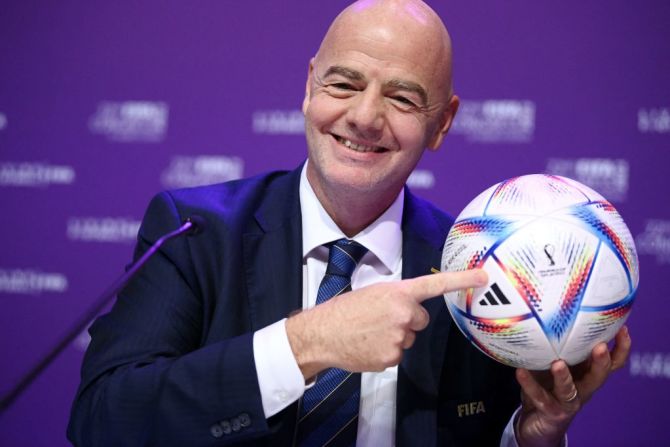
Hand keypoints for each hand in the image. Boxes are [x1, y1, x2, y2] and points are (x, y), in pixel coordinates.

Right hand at [285, 269, 486, 379]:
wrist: (322, 334)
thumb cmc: (344, 310)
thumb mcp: (372, 293)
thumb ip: (396, 298)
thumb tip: (410, 308)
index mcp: (398, 293)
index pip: (435, 284)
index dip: (461, 280)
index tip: (484, 277)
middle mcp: (403, 314)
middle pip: (420, 320)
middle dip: (406, 320)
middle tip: (380, 320)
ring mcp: (399, 338)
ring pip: (408, 338)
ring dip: (394, 336)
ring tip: (369, 332)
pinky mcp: (392, 358)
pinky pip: (397, 354)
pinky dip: (384, 351)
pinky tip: (367, 345)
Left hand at [514, 326, 631, 446]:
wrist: (536, 422)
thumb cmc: (547, 386)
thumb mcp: (554, 362)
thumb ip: (555, 344)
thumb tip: (547, 311)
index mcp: (587, 374)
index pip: (612, 362)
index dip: (621, 348)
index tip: (623, 328)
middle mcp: (583, 388)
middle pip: (599, 376)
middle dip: (602, 361)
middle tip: (600, 347)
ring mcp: (568, 402)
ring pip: (571, 390)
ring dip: (564, 377)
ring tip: (558, 364)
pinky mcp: (551, 411)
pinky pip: (540, 397)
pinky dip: (529, 384)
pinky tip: (520, 371)